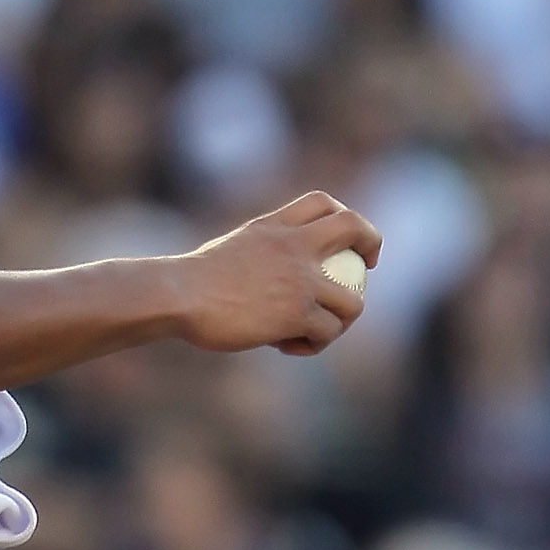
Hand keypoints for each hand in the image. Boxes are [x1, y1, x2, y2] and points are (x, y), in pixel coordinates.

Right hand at [168, 193, 381, 356]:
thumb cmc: (189, 282)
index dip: (341, 216)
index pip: (320, 203)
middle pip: (354, 227)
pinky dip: (313, 344)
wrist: (178, 295)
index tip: (344, 239)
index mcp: (274, 227)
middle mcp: (294, 246)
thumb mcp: (229, 251)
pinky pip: (327, 332)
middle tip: (366, 271)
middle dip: (372, 244)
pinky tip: (288, 347)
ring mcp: (301, 280)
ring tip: (314, 332)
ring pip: (353, 301)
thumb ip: (257, 254)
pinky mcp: (297, 313)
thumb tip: (262, 277)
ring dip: (340, 320)